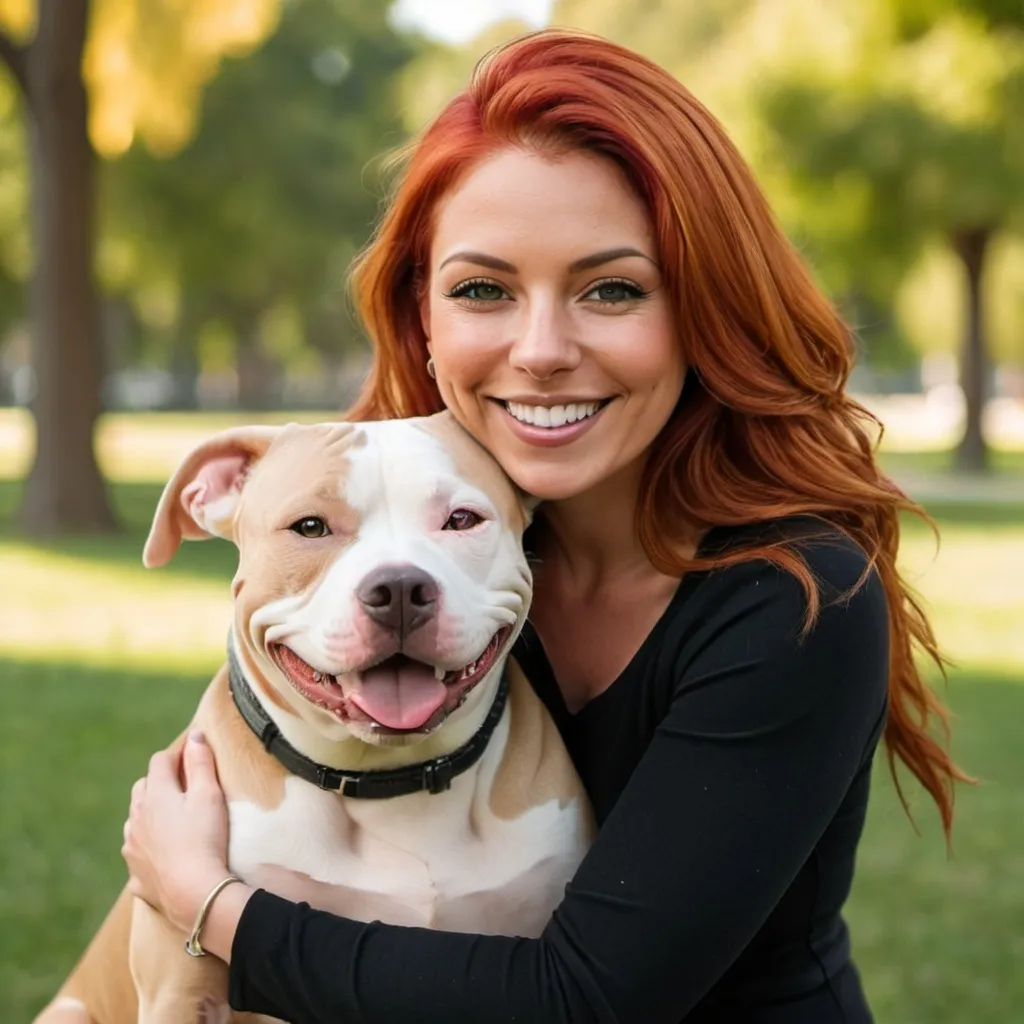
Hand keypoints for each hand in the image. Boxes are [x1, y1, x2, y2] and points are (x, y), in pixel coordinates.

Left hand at [122, 730, 232, 932]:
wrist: (194, 893)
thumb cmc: (205, 838)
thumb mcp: (209, 794)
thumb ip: (200, 762)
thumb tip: (194, 736)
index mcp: (155, 795)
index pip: (160, 762)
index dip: (177, 754)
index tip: (193, 753)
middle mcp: (136, 819)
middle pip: (143, 789)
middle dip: (160, 782)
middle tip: (184, 786)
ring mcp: (132, 848)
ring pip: (135, 821)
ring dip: (150, 815)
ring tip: (172, 820)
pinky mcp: (136, 876)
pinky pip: (139, 856)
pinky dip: (149, 849)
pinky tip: (164, 856)